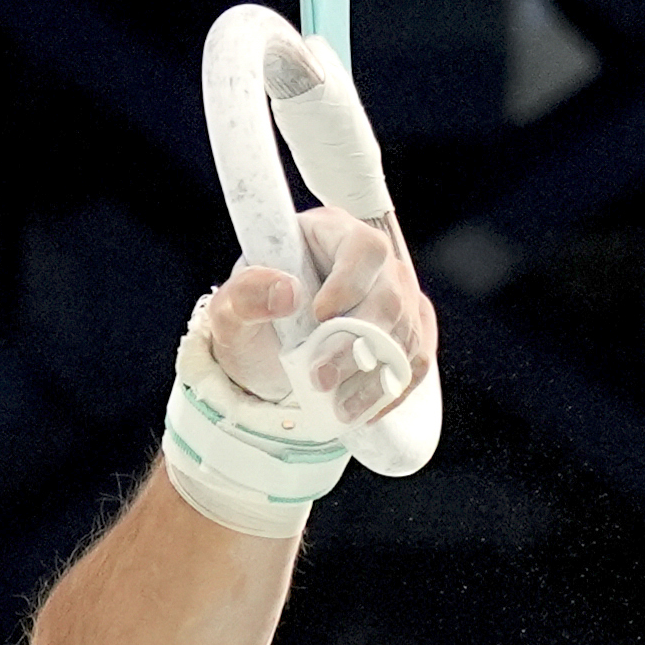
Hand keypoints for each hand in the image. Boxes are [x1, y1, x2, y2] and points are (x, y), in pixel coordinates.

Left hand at [201, 205, 438, 423]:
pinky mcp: (406, 334)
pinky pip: (415, 361)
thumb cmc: (249, 324)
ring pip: (405, 334)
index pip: (363, 248)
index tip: (319, 315)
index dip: (350, 282)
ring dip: (372, 376)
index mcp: (331, 236)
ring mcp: (396, 298)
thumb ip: (246, 295)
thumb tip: (287, 292)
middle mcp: (373, 265)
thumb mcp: (229, 309)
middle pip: (390, 297)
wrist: (263, 361)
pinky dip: (390, 390)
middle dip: (356, 344)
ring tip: (335, 405)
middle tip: (320, 377)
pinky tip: (361, 407)